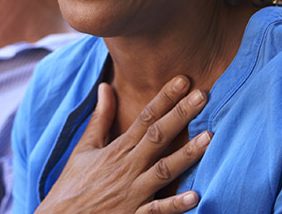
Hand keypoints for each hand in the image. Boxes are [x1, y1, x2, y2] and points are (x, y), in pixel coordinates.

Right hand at [35, 75, 210, 213]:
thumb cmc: (72, 185)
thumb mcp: (84, 148)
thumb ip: (100, 118)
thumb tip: (105, 86)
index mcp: (117, 149)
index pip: (145, 117)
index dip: (165, 98)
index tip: (183, 80)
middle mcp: (127, 168)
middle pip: (158, 136)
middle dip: (181, 114)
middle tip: (203, 95)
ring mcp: (132, 193)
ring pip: (164, 170)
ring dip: (187, 154)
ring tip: (209, 138)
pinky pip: (157, 211)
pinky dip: (175, 204)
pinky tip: (195, 196)